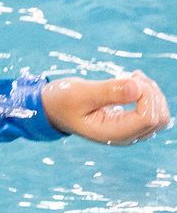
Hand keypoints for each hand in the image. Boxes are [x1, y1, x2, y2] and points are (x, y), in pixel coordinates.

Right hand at [41, 72, 171, 145]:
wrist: (52, 108)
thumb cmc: (61, 100)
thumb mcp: (79, 93)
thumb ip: (107, 92)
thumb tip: (137, 88)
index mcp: (111, 133)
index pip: (148, 118)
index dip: (147, 96)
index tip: (129, 79)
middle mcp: (124, 136)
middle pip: (160, 118)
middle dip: (152, 94)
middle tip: (131, 76)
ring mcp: (129, 131)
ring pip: (160, 115)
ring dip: (152, 93)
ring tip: (132, 77)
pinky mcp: (131, 123)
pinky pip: (154, 111)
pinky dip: (149, 95)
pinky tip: (133, 82)